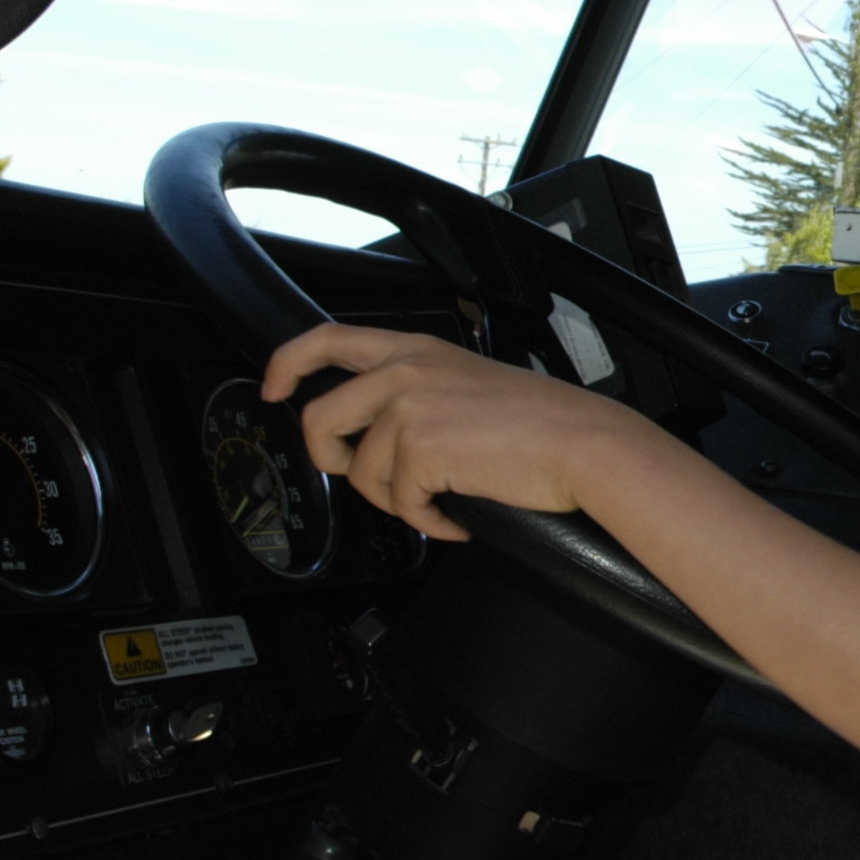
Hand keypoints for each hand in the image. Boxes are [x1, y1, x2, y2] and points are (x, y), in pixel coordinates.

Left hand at [261, 323, 660, 541]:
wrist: (584, 443)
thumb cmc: (546, 422)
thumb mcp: (470, 384)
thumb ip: (419, 393)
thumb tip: (383, 437)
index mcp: (417, 350)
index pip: (328, 339)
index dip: (288, 363)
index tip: (275, 388)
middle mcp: (406, 371)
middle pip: (320, 416)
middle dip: (328, 457)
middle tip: (353, 473)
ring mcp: (409, 408)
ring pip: (361, 472)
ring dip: (399, 498)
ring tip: (442, 497)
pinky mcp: (419, 448)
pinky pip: (400, 504)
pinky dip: (431, 520)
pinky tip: (460, 513)